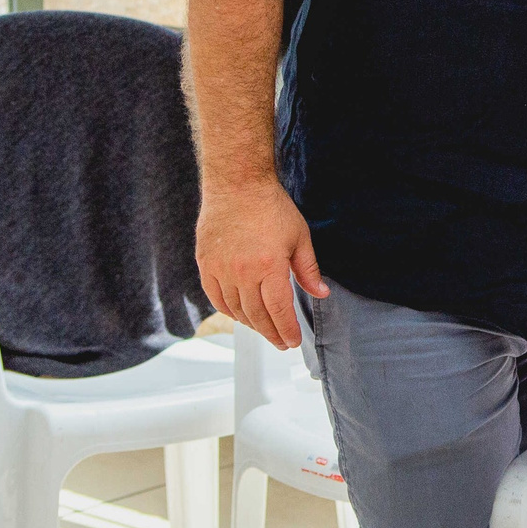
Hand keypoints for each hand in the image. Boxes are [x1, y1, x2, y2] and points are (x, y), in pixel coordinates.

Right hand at [195, 177, 326, 349]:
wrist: (238, 185)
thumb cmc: (272, 208)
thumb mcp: (300, 237)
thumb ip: (309, 270)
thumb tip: (321, 293)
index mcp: (269, 266)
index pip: (278, 310)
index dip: (285, 329)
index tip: (291, 341)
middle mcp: (242, 272)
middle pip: (256, 315)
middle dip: (271, 333)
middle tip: (280, 342)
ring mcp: (220, 269)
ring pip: (235, 310)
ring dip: (251, 324)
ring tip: (264, 329)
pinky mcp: (205, 263)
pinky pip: (216, 297)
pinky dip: (228, 310)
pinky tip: (239, 314)